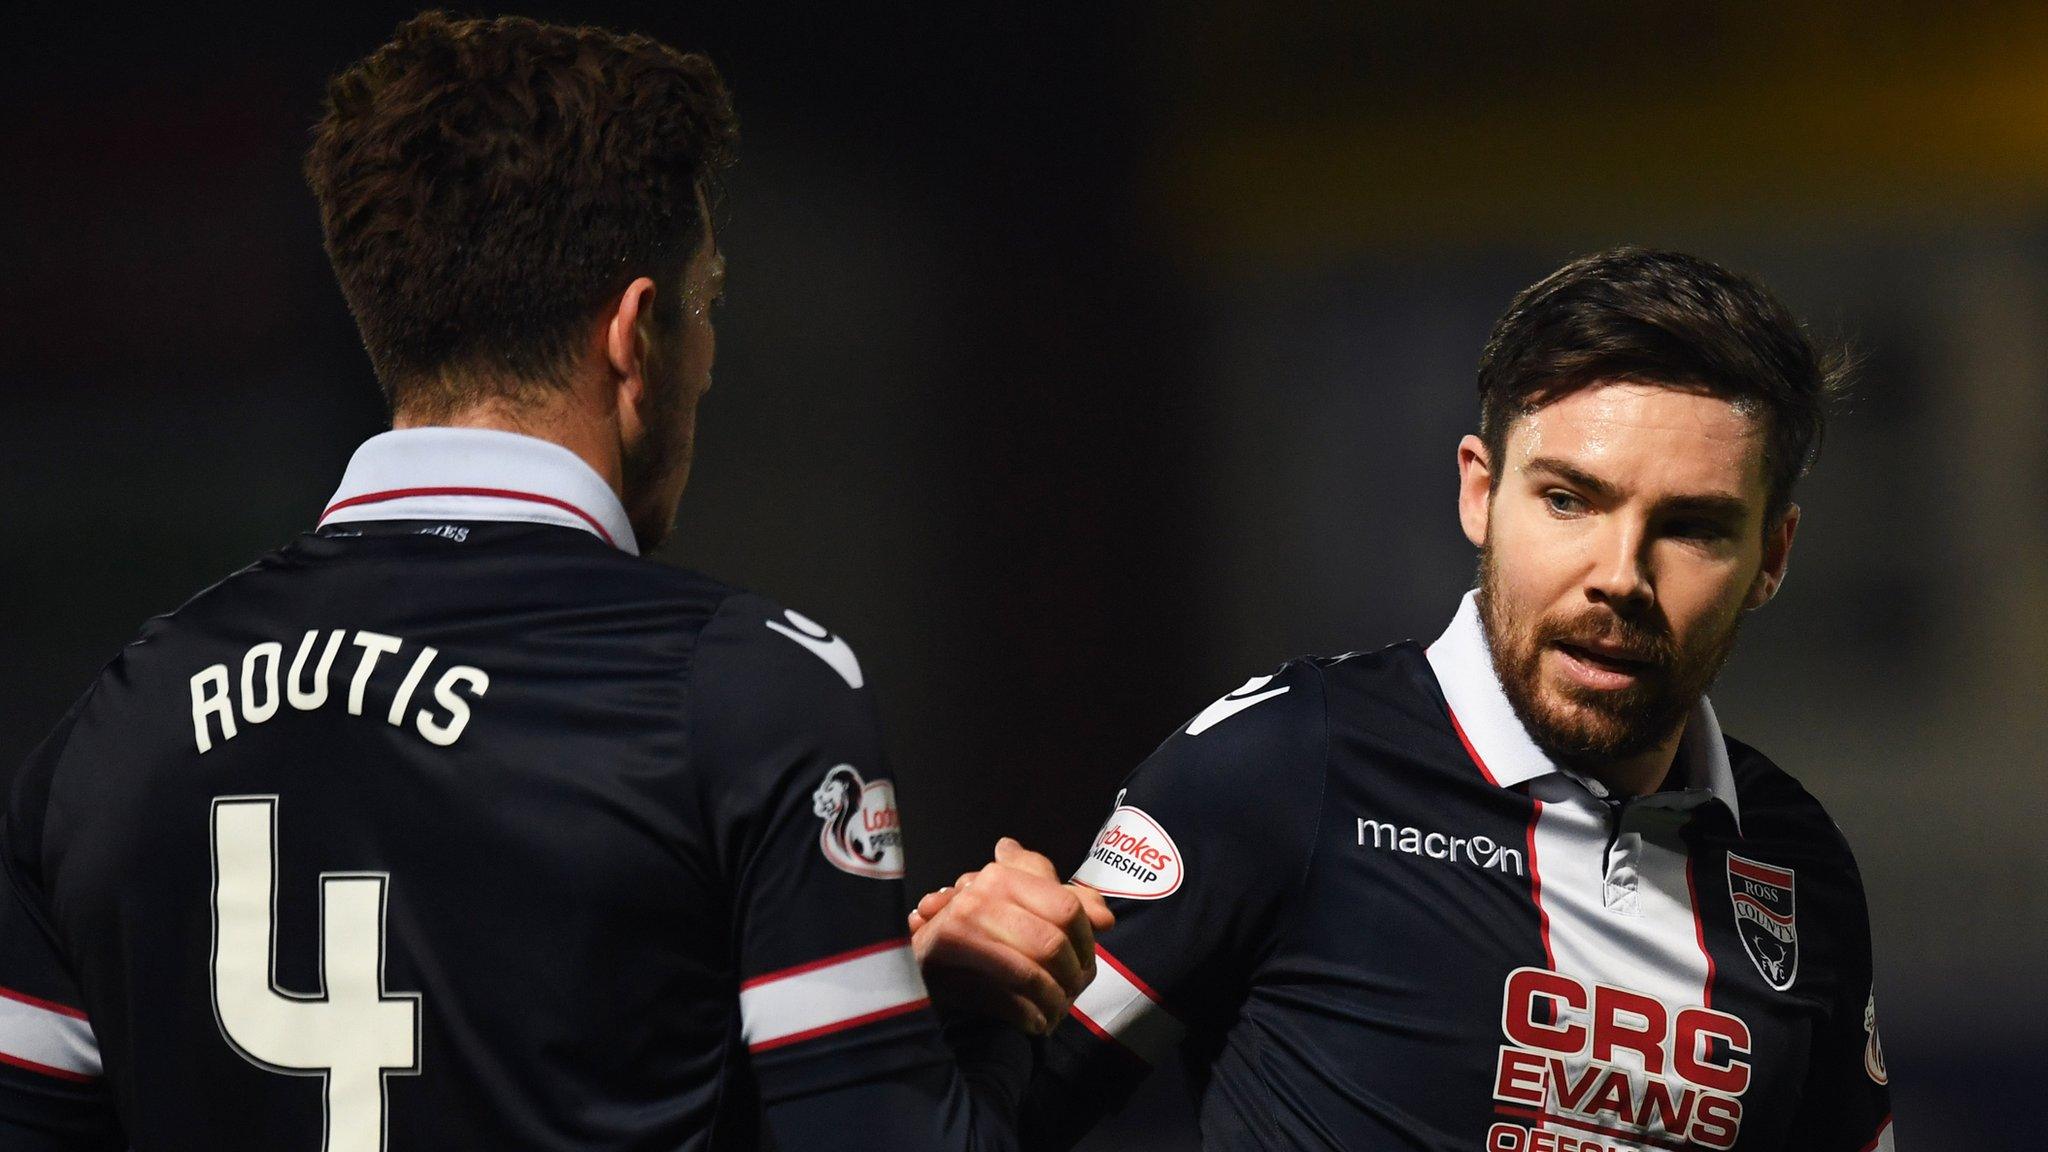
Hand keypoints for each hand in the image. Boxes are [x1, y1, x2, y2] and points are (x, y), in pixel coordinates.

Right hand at [910, 837, 1113, 1034]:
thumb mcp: (1028, 909)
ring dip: (1053, 1001)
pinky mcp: (944, 974)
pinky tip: (1037, 1021)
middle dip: (1071, 975)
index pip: (1067, 907)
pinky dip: (1030, 1016)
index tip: (1085, 959)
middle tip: (1073, 990)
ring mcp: (956, 936)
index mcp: (1000, 877)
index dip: (1086, 939)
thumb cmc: (992, 938)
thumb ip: (1071, 904)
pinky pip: (1006, 1001)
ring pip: (1030, 975)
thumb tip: (1106, 918)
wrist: (936, 973)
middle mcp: (975, 901)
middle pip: (1051, 944)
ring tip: (1057, 1009)